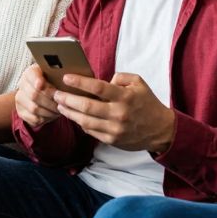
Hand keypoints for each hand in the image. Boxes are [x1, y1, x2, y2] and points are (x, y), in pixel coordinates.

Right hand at [15, 64, 60, 128]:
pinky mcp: (21, 112)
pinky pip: (33, 118)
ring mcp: (20, 99)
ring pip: (34, 108)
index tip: (41, 85)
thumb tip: (65, 79)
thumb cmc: (53, 83)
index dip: (36, 80)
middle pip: (34, 94)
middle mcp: (22, 84)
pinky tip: (52, 115)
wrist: (45, 94)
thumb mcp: (56, 75)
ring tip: (59, 110)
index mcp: (30, 72)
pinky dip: (45, 118)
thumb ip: (58, 75)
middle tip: (62, 103)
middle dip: (50, 101)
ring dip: (49, 111)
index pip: (31, 75)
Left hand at [53, 73, 174, 153]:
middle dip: (68, 99)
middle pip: (86, 106)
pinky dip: (80, 123)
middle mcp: (119, 114)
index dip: (80, 82)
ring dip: (69, 112)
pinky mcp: (111, 140)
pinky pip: (90, 131)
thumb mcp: (139, 83)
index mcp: (125, 97)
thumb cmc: (147, 103)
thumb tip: (102, 80)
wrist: (160, 130)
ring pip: (85, 121)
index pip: (98, 88)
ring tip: (60, 105)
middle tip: (56, 94)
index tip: (66, 78)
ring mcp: (114, 129)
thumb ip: (120, 77)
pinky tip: (74, 116)